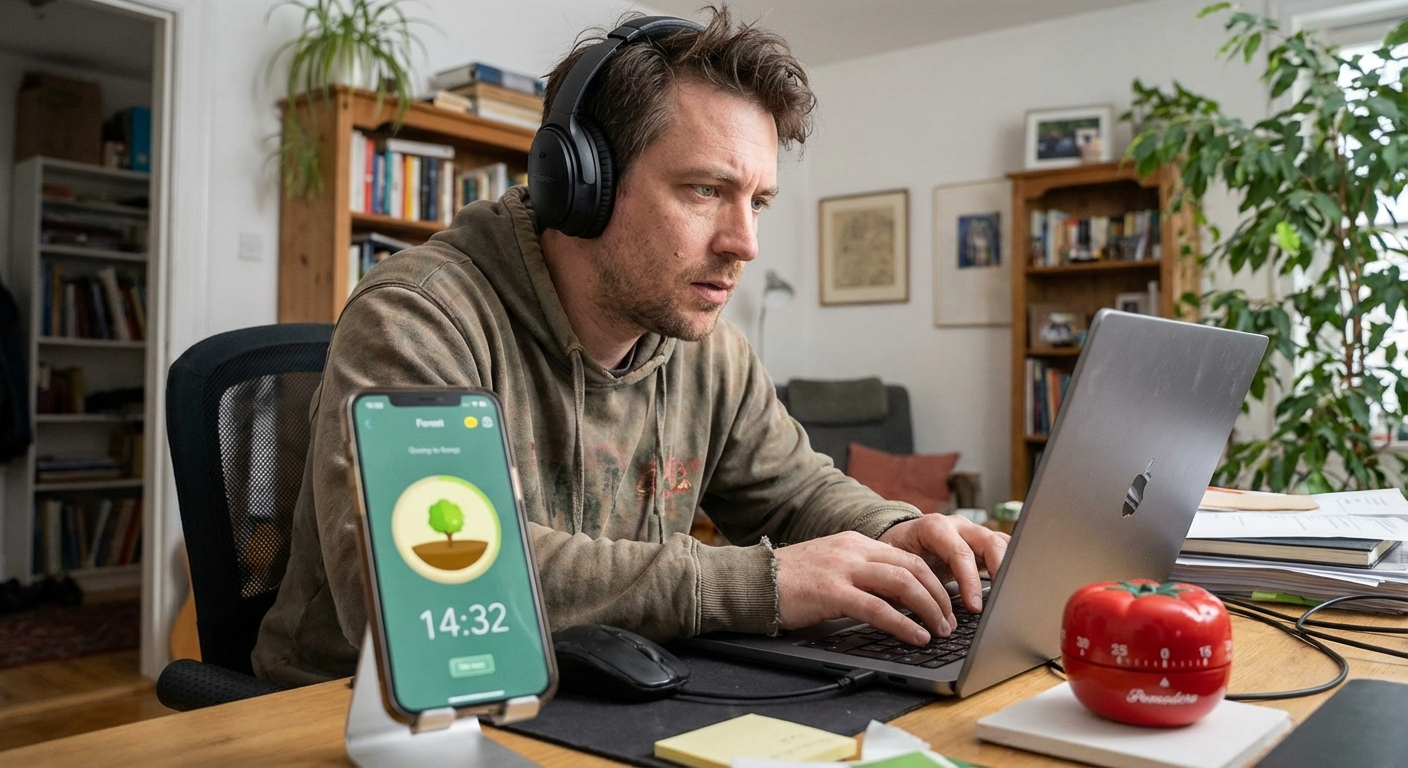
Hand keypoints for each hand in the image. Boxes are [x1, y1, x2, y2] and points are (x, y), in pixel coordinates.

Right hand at [774, 531, 954, 645]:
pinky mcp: (831, 592)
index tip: (947, 603)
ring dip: (928, 609)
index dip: (934, 581)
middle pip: (913, 568)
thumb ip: (862, 575)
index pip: (908, 557)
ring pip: (902, 583)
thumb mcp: (832, 567)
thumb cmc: (789, 581)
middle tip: (951, 620)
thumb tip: (898, 599)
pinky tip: (916, 636)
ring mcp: (843, 569)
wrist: (752, 581)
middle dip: (939, 596)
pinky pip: (877, 608)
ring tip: (940, 630)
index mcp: (855, 543)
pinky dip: (903, 623)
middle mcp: (853, 550)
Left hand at [877, 515, 1008, 614]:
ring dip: (1009, 568)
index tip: (975, 607)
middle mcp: (957, 526)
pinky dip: (1011, 565)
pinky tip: (1013, 585)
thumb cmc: (897, 554)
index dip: (970, 580)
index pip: (960, 553)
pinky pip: (1004, 548)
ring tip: (1011, 594)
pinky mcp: (982, 542)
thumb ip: (908, 581)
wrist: (899, 538)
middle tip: (1001, 601)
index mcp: (934, 528)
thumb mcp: (897, 565)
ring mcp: (972, 532)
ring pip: (1001, 542)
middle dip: (998, 571)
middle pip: (989, 542)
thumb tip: (915, 609)